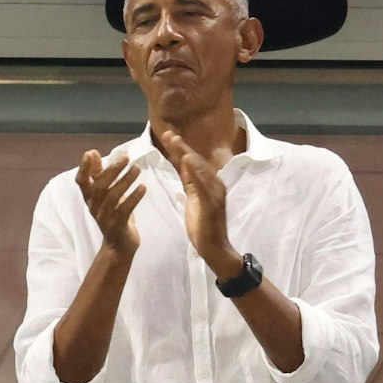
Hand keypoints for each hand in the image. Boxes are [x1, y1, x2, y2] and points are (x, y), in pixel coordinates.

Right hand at [76, 150, 143, 253]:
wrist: (118, 246)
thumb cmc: (112, 215)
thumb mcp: (104, 194)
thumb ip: (99, 174)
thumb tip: (92, 153)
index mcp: (89, 198)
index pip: (81, 181)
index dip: (84, 168)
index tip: (90, 153)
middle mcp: (94, 207)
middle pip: (99, 186)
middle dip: (112, 170)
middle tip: (126, 157)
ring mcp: (105, 217)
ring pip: (112, 197)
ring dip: (125, 181)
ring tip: (137, 169)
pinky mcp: (118, 226)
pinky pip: (125, 209)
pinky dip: (134, 197)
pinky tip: (143, 187)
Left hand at [161, 130, 240, 278]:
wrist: (214, 248)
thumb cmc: (203, 227)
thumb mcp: (192, 201)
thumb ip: (189, 185)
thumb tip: (183, 170)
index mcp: (208, 184)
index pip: (192, 164)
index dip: (180, 150)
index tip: (168, 137)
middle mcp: (214, 185)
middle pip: (195, 162)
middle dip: (182, 147)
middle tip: (168, 134)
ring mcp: (214, 193)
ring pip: (200, 169)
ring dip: (187, 154)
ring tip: (175, 141)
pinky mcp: (212, 203)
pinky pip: (203, 184)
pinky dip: (196, 171)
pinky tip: (187, 160)